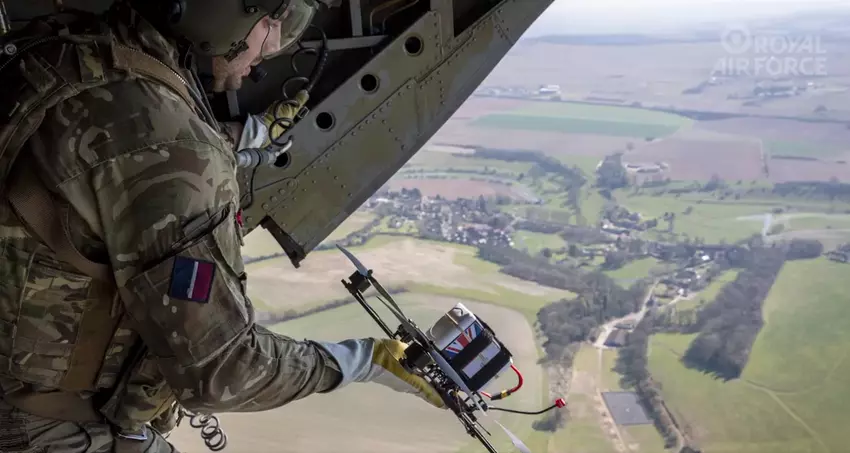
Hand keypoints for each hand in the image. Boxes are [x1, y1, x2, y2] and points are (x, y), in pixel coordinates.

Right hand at [314, 338, 445, 408]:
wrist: (365, 359)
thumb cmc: (384, 355)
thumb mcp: (402, 351)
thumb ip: (414, 353)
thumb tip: (424, 355)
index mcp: (411, 381)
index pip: (429, 391)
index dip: (439, 398)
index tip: (448, 404)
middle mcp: (407, 385)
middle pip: (424, 390)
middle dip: (435, 390)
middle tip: (447, 390)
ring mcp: (400, 383)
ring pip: (417, 386)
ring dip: (427, 385)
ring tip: (438, 381)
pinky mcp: (394, 379)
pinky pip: (411, 381)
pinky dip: (419, 379)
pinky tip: (421, 373)